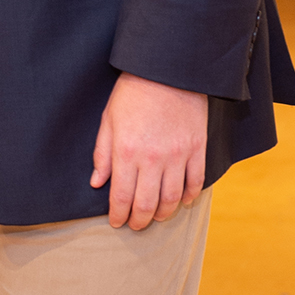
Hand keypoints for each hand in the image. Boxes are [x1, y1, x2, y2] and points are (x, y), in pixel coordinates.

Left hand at [90, 73, 206, 230]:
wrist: (166, 69)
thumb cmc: (133, 92)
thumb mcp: (109, 119)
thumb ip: (102, 153)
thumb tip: (97, 182)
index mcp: (127, 151)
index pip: (122, 196)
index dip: (118, 215)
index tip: (116, 222)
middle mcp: (153, 158)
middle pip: (147, 204)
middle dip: (139, 220)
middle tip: (135, 225)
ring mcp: (178, 155)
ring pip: (172, 199)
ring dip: (163, 214)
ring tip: (156, 217)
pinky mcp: (197, 148)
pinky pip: (196, 182)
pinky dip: (189, 196)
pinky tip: (181, 201)